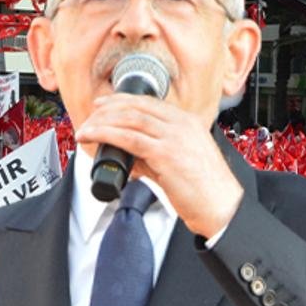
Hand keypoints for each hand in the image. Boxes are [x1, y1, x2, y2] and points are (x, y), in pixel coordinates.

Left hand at [74, 94, 243, 238]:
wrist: (220, 205)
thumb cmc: (203, 187)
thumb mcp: (177, 161)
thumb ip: (152, 154)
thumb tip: (125, 154)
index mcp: (187, 122)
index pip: (148, 103)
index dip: (121, 100)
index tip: (103, 103)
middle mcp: (182, 124)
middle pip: (136, 107)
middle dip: (108, 109)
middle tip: (89, 117)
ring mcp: (174, 137)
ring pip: (130, 120)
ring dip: (102, 123)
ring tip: (85, 130)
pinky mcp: (166, 154)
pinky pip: (129, 139)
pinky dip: (106, 135)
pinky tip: (94, 138)